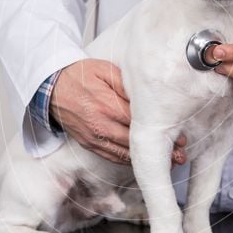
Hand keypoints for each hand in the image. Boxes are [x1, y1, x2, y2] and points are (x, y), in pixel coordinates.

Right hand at [50, 59, 186, 164]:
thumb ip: (127, 84)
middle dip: (160, 151)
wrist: (51, 87)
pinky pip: (112, 157)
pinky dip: (129, 161)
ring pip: (125, 155)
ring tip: (169, 162)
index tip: (180, 136)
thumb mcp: (106, 70)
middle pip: (136, 143)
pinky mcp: (89, 144)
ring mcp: (94, 138)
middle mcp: (101, 126)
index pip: (140, 123)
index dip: (161, 131)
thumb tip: (149, 94)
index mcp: (107, 106)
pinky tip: (144, 161)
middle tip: (181, 154)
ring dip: (147, 161)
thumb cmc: (81, 75)